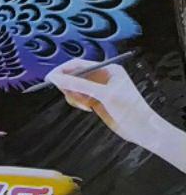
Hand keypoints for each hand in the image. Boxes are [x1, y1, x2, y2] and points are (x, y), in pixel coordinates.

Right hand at [46, 59, 185, 173]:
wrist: (143, 130)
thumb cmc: (129, 109)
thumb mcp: (103, 94)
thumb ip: (79, 84)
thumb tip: (57, 78)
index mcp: (107, 69)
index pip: (78, 64)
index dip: (62, 70)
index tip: (50, 78)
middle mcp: (101, 77)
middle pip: (74, 75)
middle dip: (69, 84)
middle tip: (69, 94)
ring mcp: (98, 89)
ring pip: (74, 87)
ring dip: (74, 96)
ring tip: (84, 105)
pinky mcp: (96, 101)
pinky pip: (78, 97)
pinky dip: (78, 102)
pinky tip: (88, 109)